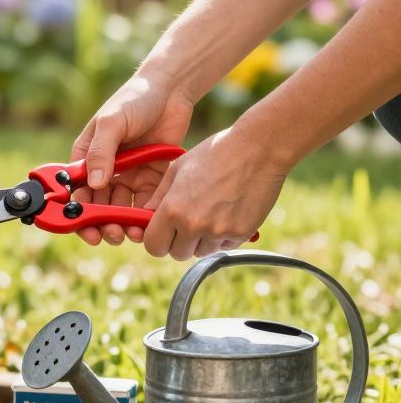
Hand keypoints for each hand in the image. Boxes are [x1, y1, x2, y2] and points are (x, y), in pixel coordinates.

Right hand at [70, 75, 195, 245]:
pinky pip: (146, 202)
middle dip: (101, 222)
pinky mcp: (151, 177)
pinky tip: (148, 223)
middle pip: (98, 204)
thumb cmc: (134, 99)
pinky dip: (145, 215)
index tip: (82, 226)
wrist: (171, 89)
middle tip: (109, 235)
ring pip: (121, 207)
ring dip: (123, 223)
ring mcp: (128, 175)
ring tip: (130, 233)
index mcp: (87, 156)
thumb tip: (94, 184)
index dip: (76, 210)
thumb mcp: (112, 122)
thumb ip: (101, 152)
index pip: (76, 189)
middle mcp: (105, 169)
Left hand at [141, 127, 284, 259]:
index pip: (154, 246)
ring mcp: (219, 231)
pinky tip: (228, 212)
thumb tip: (145, 215)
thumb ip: (158, 197)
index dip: (157, 240)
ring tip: (211, 212)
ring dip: (202, 240)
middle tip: (188, 222)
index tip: (163, 232)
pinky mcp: (241, 233)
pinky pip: (224, 246)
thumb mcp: (177, 169)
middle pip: (177, 253)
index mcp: (173, 209)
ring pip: (201, 251)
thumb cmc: (214, 154)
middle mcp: (194, 225)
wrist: (258, 149)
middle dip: (179, 242)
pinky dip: (223, 236)